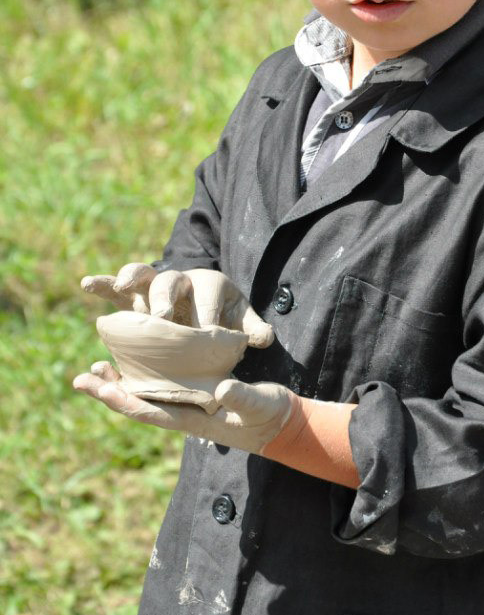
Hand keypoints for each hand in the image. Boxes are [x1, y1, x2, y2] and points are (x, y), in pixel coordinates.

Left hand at [73, 362, 294, 454]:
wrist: (279, 422)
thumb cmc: (268, 414)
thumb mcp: (258, 405)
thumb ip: (242, 397)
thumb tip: (224, 387)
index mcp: (192, 419)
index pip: (149, 411)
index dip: (122, 400)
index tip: (100, 389)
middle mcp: (182, 412)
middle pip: (138, 403)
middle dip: (109, 391)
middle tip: (83, 377)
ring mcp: (186, 403)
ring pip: (144, 393)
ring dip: (119, 382)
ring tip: (97, 367)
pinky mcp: (193, 392)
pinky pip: (159, 385)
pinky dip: (140, 374)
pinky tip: (131, 361)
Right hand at [81, 263, 273, 345]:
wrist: (208, 305)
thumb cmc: (225, 316)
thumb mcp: (242, 322)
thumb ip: (253, 329)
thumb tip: (265, 338)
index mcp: (210, 285)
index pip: (208, 297)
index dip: (207, 313)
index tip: (206, 333)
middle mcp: (181, 281)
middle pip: (172, 282)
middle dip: (166, 298)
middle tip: (162, 317)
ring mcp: (155, 288)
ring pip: (143, 276)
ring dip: (131, 278)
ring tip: (122, 286)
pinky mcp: (134, 296)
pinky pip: (116, 288)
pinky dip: (103, 284)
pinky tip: (88, 284)